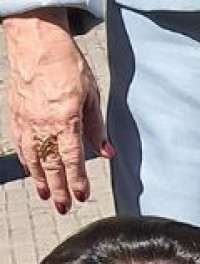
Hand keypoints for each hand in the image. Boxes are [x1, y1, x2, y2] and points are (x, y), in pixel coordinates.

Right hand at [3, 11, 109, 214]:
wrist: (36, 42)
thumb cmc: (67, 65)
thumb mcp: (91, 96)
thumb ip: (97, 127)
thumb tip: (106, 152)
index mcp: (65, 120)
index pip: (73, 159)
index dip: (77, 181)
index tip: (82, 196)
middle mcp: (43, 124)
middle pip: (51, 164)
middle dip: (58, 189)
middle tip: (63, 208)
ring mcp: (27, 119)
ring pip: (33, 157)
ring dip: (40, 179)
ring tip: (46, 196)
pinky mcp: (16, 114)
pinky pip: (20, 143)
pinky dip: (26, 160)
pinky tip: (31, 170)